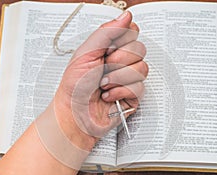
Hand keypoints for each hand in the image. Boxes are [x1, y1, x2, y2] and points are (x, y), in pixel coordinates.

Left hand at [54, 11, 147, 148]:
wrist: (74, 115)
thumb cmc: (74, 87)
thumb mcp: (85, 53)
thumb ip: (106, 32)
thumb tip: (126, 17)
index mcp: (109, 48)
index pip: (131, 32)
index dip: (121, 40)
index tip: (107, 50)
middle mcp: (121, 62)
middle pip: (140, 48)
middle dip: (118, 60)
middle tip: (103, 69)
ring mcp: (128, 78)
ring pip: (142, 68)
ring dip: (118, 77)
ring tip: (103, 84)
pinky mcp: (133, 95)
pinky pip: (140, 87)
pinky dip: (120, 92)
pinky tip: (109, 95)